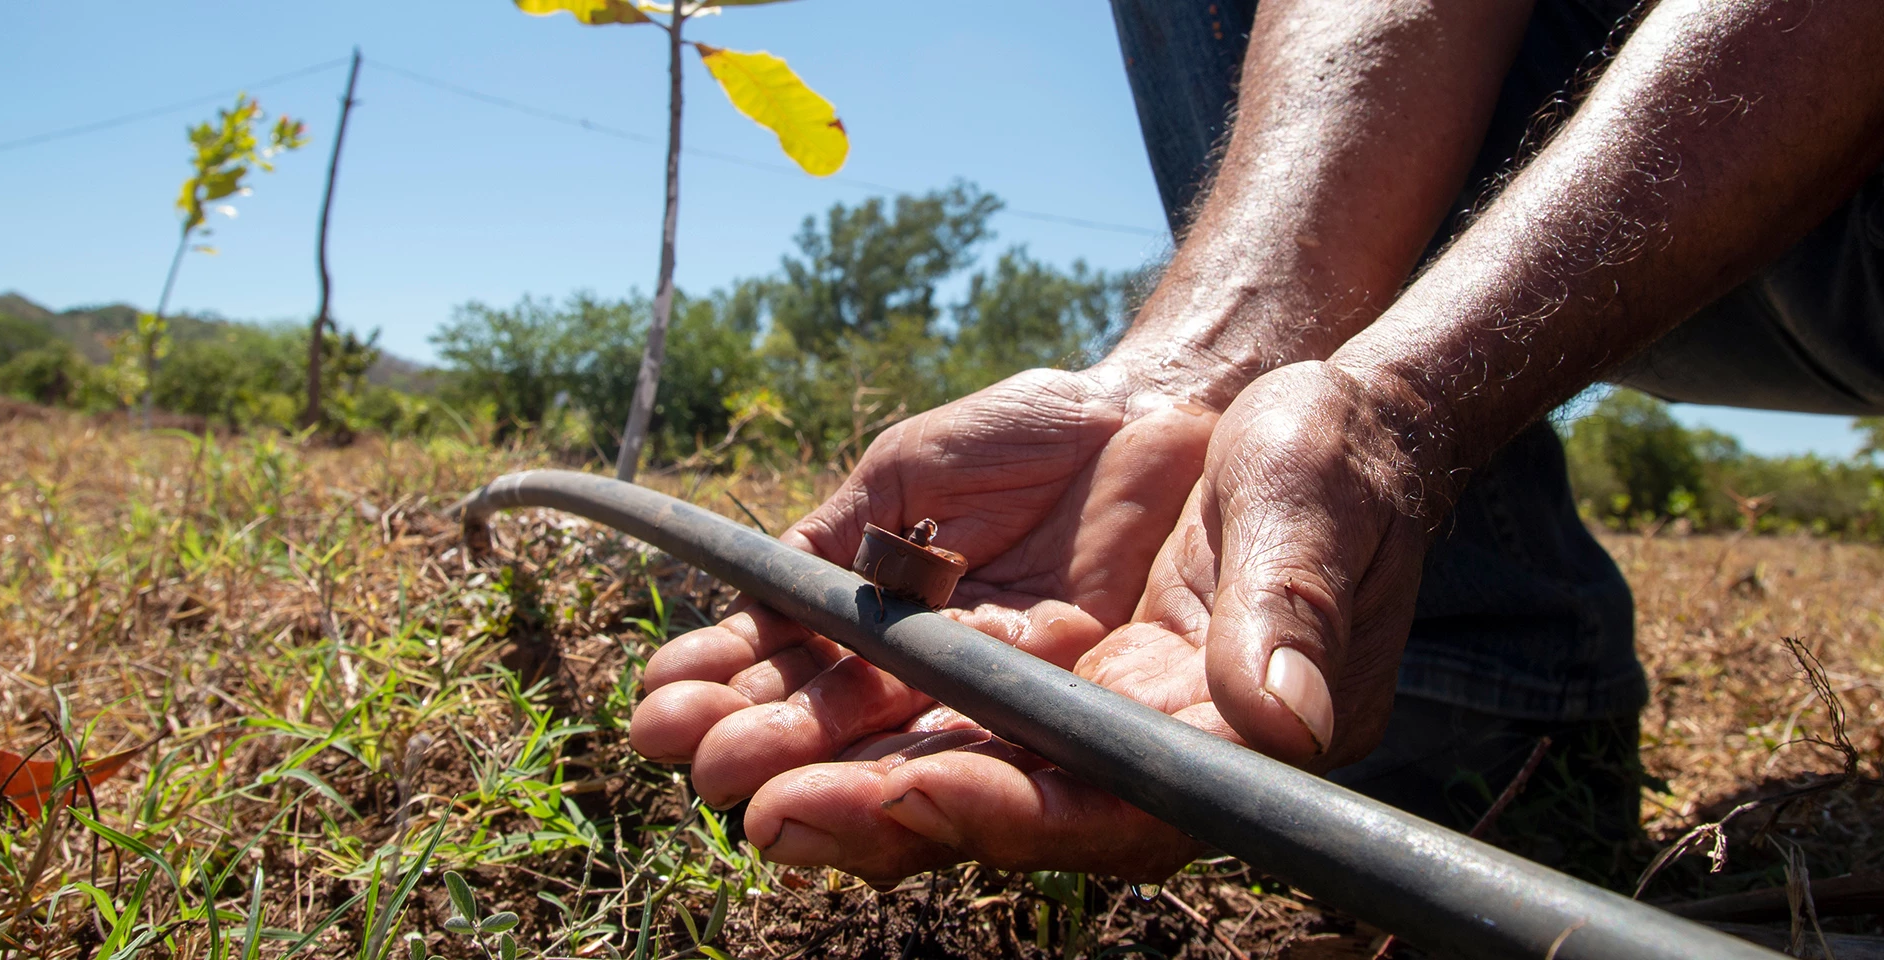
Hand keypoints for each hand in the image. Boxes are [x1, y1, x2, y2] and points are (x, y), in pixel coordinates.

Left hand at [715, 361, 1446, 881]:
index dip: (988, 805)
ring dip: (775, 732)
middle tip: (739, 790)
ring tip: (670, 726)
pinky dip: (769, 652)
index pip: (1074, 802)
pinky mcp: (943, 602)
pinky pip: (850, 641)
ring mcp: (997, 669)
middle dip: (840, 791)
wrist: (1247, 404)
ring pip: (877, 725)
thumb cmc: (1317, 471)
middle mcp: (1069, 726)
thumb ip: (1289, 614)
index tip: (904, 791)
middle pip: (947, 785)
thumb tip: (1279, 718)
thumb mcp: (1313, 517)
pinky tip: (685, 667)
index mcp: (1175, 739)